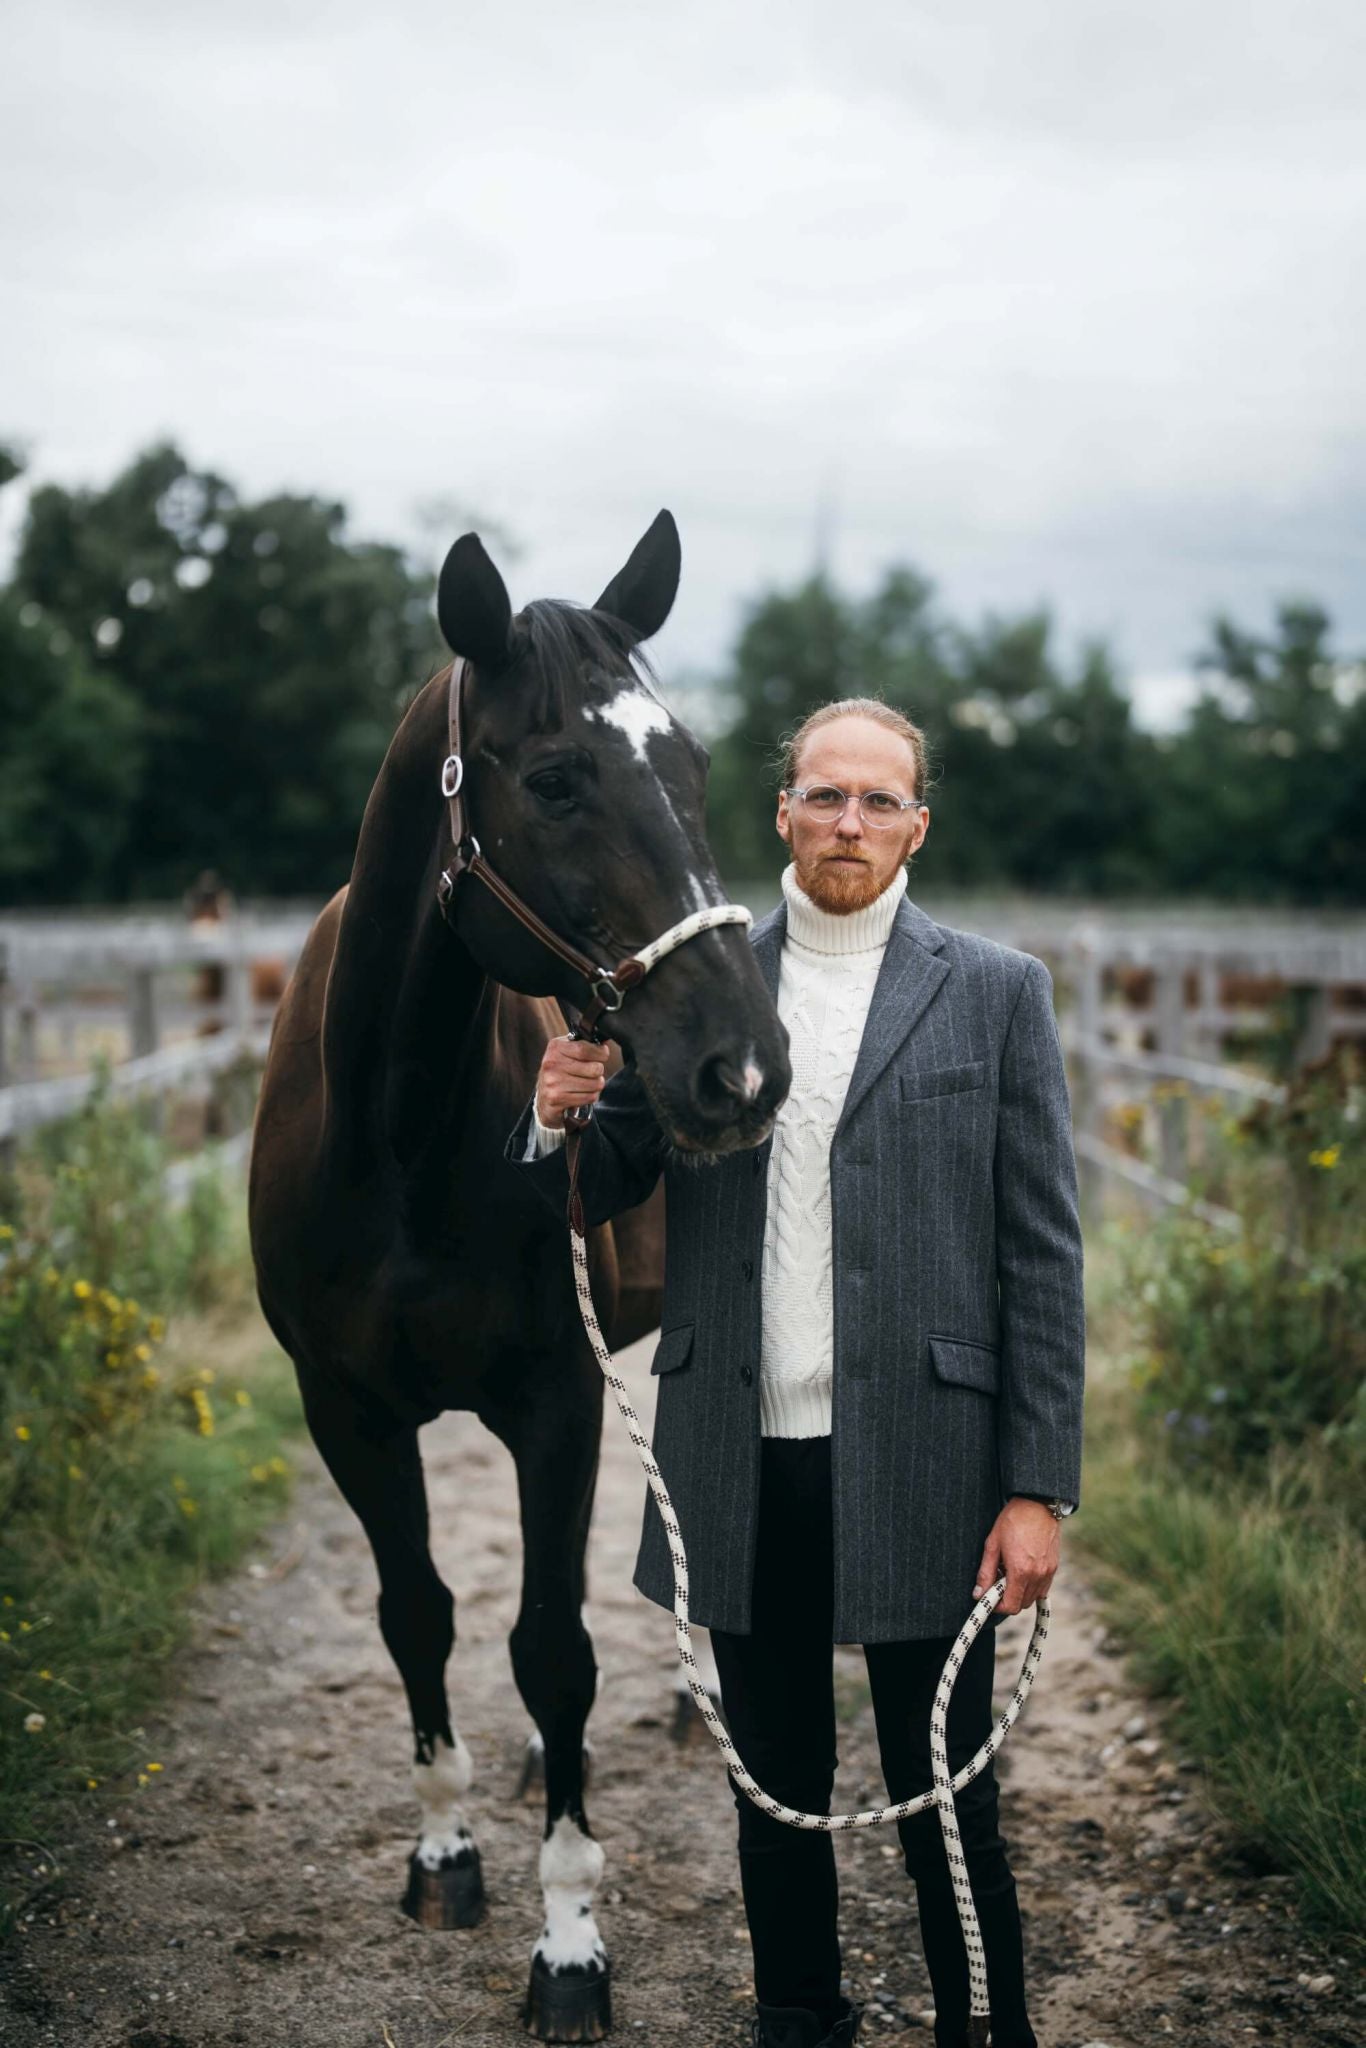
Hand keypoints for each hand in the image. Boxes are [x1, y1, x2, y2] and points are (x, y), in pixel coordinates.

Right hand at [535, 1035, 610, 1128]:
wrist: (543, 1097)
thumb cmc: (559, 1071)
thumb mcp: (566, 1052)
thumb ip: (584, 1045)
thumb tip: (605, 1043)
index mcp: (555, 1048)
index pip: (584, 1049)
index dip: (600, 1053)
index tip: (603, 1055)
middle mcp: (552, 1064)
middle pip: (594, 1068)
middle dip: (599, 1071)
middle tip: (591, 1072)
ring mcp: (553, 1082)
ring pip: (595, 1084)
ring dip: (596, 1085)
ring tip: (586, 1084)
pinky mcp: (557, 1099)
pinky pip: (589, 1097)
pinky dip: (590, 1096)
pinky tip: (581, 1093)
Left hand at [971, 1498, 1060, 1616]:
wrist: (1037, 1504)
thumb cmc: (1012, 1521)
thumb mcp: (992, 1545)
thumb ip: (985, 1573)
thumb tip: (978, 1594)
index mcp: (1020, 1571)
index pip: (1010, 1606)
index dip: (998, 1606)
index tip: (990, 1598)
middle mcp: (1037, 1575)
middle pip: (1022, 1605)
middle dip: (1008, 1599)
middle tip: (998, 1582)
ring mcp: (1048, 1572)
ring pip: (1033, 1598)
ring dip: (1020, 1593)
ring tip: (1010, 1573)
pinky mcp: (1054, 1567)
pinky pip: (1042, 1588)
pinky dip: (1032, 1586)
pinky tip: (1023, 1570)